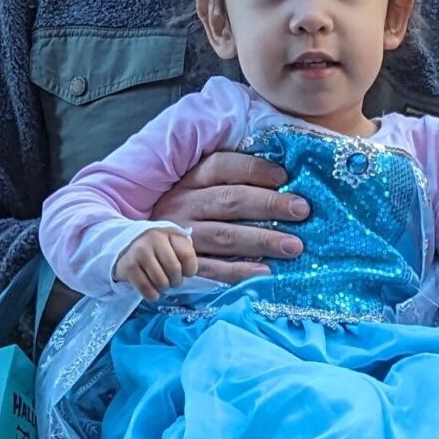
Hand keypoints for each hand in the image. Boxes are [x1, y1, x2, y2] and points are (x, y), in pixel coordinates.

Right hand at [114, 226, 199, 299]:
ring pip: (161, 281)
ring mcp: (140, 252)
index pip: (187, 255)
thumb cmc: (155, 251)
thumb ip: (183, 254)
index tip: (186, 273)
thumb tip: (190, 273)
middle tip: (172, 282)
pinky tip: (153, 292)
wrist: (124, 249)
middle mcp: (154, 239)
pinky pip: (147, 288)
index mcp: (169, 234)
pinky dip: (152, 295)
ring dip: (164, 288)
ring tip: (161, 284)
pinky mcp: (129, 266)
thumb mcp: (171, 246)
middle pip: (175, 269)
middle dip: (176, 281)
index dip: (190, 269)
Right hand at [148, 149, 309, 283]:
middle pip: (230, 201)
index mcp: (189, 180)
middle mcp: (184, 204)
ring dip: (262, 240)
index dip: (253, 170)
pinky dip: (239, 271)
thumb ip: (228, 180)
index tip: (283, 176)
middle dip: (268, 205)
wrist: (136, 244)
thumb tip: (280, 176)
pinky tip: (265, 272)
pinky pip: (212, 268)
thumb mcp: (195, 187)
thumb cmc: (182, 211)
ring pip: (225, 235)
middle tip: (301, 210)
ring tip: (294, 245)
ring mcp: (181, 236)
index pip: (221, 167)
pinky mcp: (182, 264)